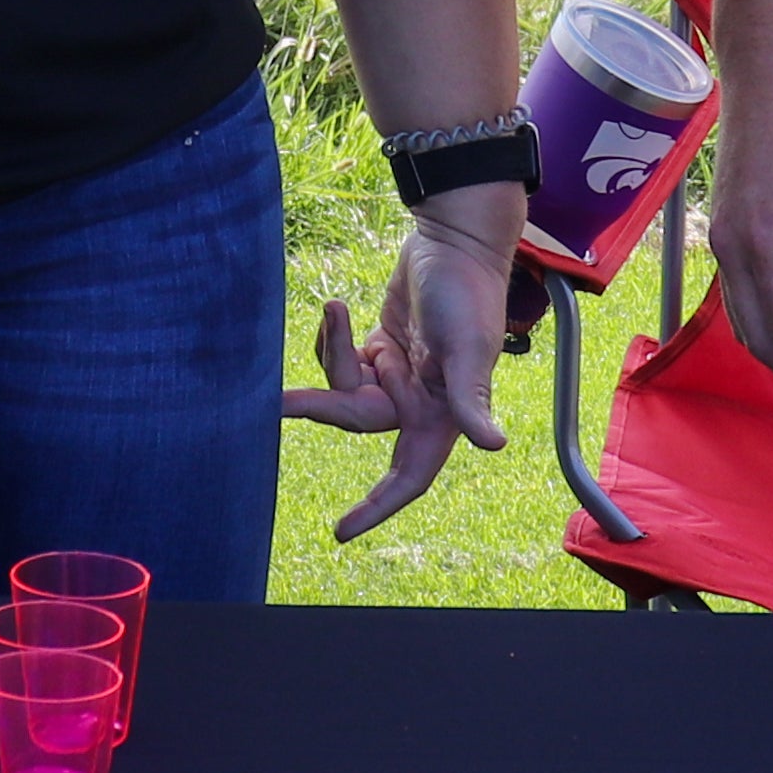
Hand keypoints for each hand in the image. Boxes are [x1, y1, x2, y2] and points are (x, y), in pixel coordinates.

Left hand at [280, 207, 514, 539]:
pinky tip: (339, 309)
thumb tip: (494, 445)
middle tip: (278, 403)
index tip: (340, 532)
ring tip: (337, 310)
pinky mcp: (378, 346)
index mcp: (444, 413)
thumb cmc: (467, 293)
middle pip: (357, 419)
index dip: (378, 506)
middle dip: (321, 407)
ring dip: (333, 353)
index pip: (410, 475)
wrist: (454, 240)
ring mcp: (396, 374)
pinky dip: (334, 339)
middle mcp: (419, 401)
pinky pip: (341, 359)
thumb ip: (471, 398)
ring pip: (344, 387)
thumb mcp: (468, 347)